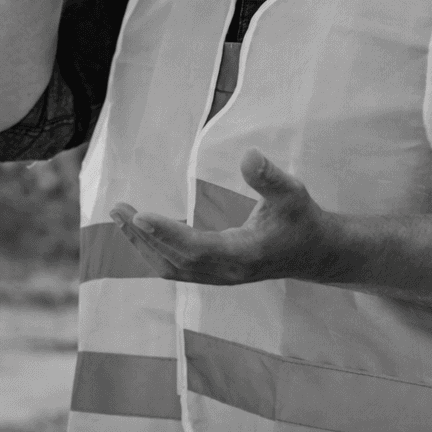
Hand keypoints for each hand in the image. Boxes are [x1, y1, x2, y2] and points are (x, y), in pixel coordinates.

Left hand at [110, 150, 338, 284]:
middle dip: (143, 236)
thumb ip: (269, 177)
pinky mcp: (212, 273)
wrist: (313, 253)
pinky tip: (139, 228)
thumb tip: (249, 155)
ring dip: (142, 244)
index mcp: (244, 254)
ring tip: (119, 217)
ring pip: (170, 267)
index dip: (167, 233)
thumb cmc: (301, 219)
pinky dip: (153, 249)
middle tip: (118, 208)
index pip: (197, 248)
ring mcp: (218, 276)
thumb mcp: (292, 193)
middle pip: (175, 260)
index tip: (140, 215)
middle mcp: (226, 271)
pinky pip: (175, 266)